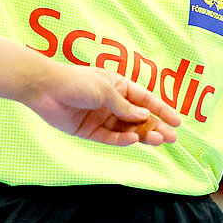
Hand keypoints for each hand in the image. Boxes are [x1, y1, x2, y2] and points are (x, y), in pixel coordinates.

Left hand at [24, 60, 182, 146]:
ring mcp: (101, 118)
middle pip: (138, 118)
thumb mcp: (106, 91)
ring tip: (157, 141)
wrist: (44, 88)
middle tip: (171, 138)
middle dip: (155, 127)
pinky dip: (121, 140)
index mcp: (119, 86)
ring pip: (126, 130)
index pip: (145, 100)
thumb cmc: (76, 81)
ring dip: (141, 135)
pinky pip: (109, 138)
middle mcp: (112, 103)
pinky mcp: (88, 131)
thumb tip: (145, 118)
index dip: (162, 110)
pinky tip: (133, 141)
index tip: (177, 122)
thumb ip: (126, 106)